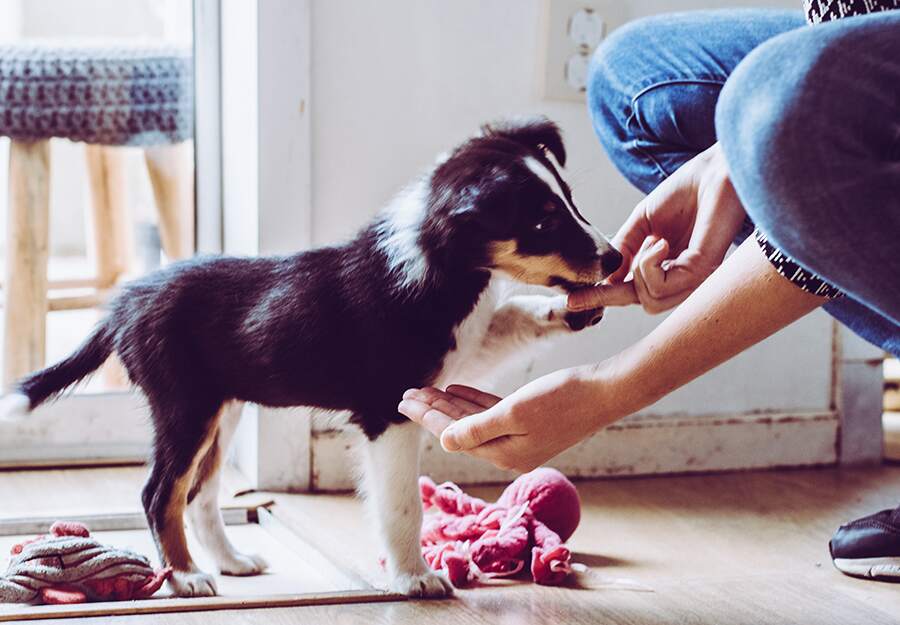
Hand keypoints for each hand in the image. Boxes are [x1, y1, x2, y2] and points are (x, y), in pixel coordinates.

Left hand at [398, 368, 629, 472]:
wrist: (605, 392)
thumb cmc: (563, 398)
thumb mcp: (515, 412)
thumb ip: (477, 427)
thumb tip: (443, 441)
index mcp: (504, 454)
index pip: (454, 434)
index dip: (426, 416)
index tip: (404, 401)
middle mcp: (510, 451)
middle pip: (460, 430)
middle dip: (432, 411)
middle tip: (406, 394)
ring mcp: (521, 438)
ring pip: (474, 421)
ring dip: (449, 406)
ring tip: (425, 391)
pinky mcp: (531, 422)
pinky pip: (492, 414)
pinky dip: (473, 402)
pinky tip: (456, 390)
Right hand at [569, 143, 745, 313]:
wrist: (714, 172)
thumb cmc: (687, 192)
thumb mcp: (643, 222)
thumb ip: (624, 249)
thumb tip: (604, 276)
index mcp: (670, 267)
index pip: (635, 291)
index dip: (601, 297)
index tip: (571, 300)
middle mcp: (685, 277)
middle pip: (642, 302)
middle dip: (613, 289)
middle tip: (602, 275)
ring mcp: (696, 278)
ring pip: (650, 299)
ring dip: (640, 269)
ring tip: (654, 240)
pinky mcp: (702, 272)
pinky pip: (661, 286)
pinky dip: (650, 264)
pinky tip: (660, 242)